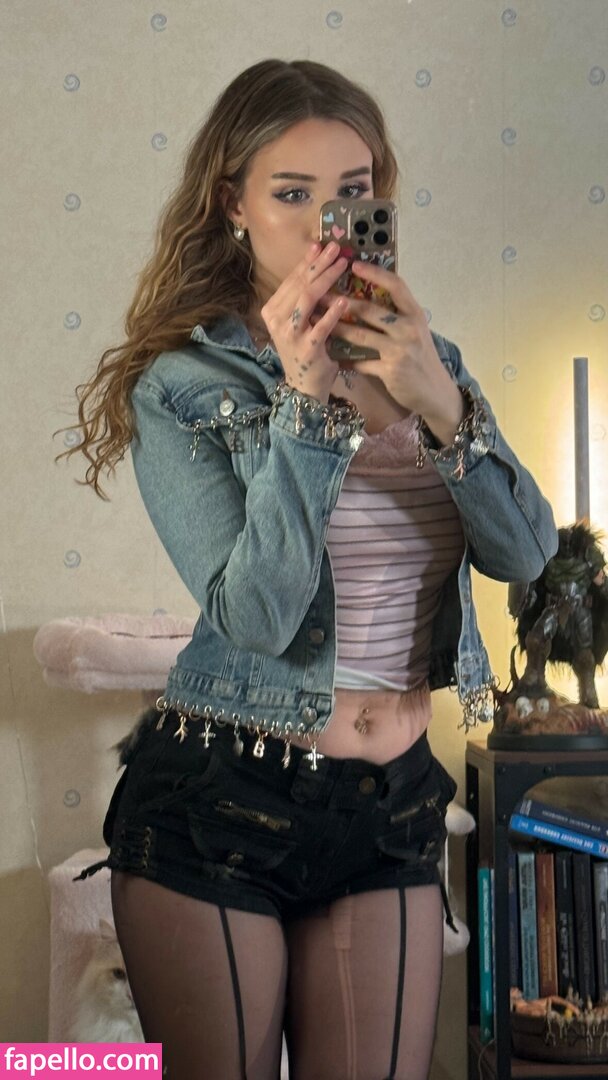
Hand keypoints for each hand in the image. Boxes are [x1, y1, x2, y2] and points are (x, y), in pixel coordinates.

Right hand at [260, 242, 350, 403]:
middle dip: (319, 264)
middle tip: (336, 248)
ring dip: (326, 280)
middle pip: (300, 285)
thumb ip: (306, 298)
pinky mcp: (306, 349)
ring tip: (343, 265)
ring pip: (307, 299)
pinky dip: (333, 312)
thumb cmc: (307, 351)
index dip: (307, 261)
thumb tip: (320, 264)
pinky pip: (320, 326)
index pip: (292, 280)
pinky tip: (346, 300)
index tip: (321, 244)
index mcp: (273, 310)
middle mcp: (277, 320)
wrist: (305, 388)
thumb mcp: (301, 321)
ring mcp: (289, 335)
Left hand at [326, 260, 465, 444]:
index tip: (354, 264)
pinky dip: (345, 360)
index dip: (375, 273)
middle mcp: (409, 328)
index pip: (396, 285)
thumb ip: (396, 315)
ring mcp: (400, 350)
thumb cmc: (421, 358)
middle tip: (320, 294)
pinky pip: (361, 362)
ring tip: (317, 322)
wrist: (434, 391)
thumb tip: (368, 297)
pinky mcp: (391, 371)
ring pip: (361, 335)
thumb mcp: (414, 331)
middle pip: (371, 309)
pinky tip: (331, 356)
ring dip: (337, 328)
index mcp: (415, 314)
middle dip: (341, 302)